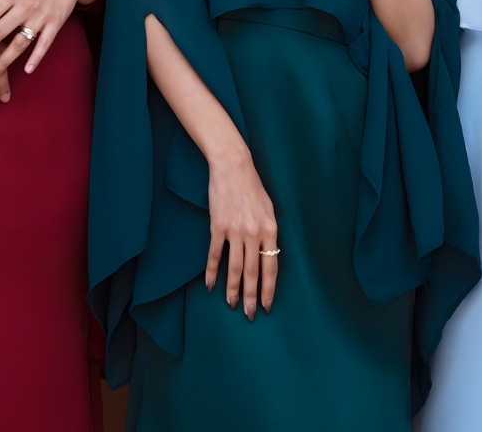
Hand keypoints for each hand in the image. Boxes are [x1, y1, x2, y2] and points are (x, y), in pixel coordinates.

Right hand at [204, 147, 278, 321]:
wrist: (233, 166)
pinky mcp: (217, 226)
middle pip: (252, 272)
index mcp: (270, 229)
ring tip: (230, 304)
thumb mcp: (269, 209)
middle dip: (250, 296)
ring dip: (232, 289)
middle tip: (248, 314)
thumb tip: (266, 255)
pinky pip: (215, 254)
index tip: (267, 305)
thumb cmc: (253, 187)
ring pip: (233, 268)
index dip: (268, 288)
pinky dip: (211, 271)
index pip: (270, 266)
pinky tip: (210, 285)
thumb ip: (268, 233)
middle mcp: (253, 232)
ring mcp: (234, 230)